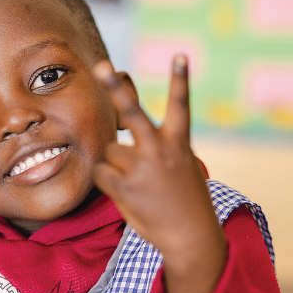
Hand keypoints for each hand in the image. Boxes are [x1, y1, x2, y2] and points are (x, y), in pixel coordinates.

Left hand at [92, 55, 226, 292]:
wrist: (191, 237)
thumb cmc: (185, 199)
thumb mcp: (182, 164)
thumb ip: (161, 145)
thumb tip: (122, 134)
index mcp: (179, 142)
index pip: (180, 105)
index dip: (180, 79)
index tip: (179, 55)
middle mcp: (160, 151)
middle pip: (132, 112)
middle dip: (116, 88)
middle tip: (102, 66)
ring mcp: (141, 169)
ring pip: (109, 150)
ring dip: (115, 163)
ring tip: (135, 181)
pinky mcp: (125, 188)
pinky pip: (101, 173)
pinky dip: (107, 180)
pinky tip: (125, 191)